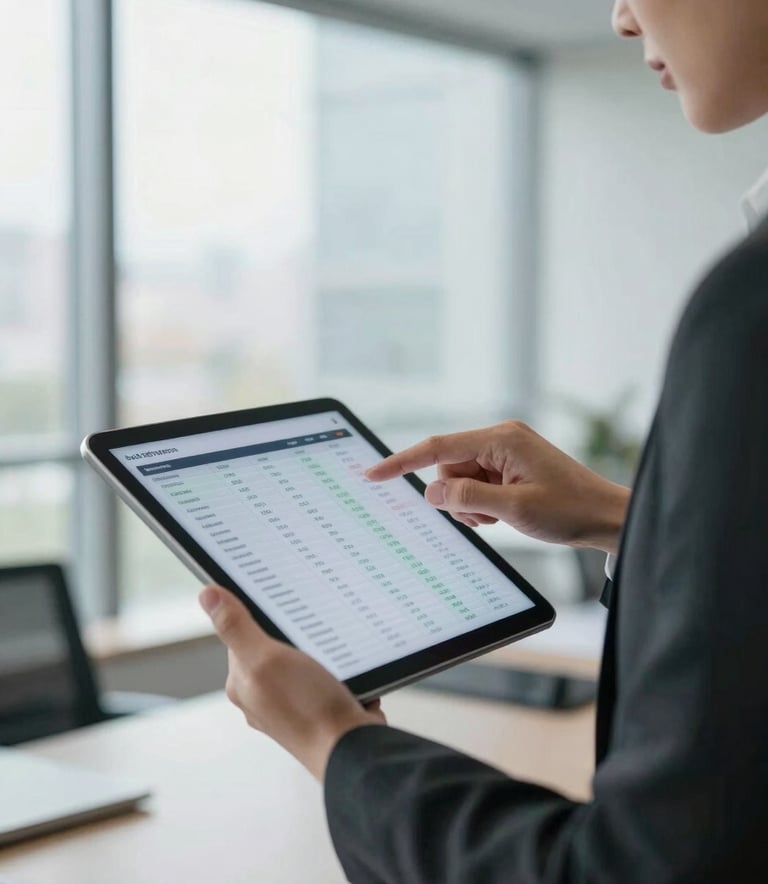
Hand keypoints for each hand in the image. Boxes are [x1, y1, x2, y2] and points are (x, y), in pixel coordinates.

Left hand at [199, 586, 385, 780]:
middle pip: (275, 645)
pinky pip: (328, 674)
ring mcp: (293, 702)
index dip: (259, 615)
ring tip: (331, 650)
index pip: (242, 633)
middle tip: (311, 627)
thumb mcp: (266, 659)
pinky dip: (338, 668)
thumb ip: (237, 627)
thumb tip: (207, 595)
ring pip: (304, 658)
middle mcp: (264, 695)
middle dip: (295, 632)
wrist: (351, 749)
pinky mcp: (320, 706)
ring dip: (320, 650)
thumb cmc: (308, 711)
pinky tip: (344, 669)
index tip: (276, 600)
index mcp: (243, 682)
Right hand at [366, 420, 629, 554]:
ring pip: (460, 481)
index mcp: (501, 439)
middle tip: (485, 518)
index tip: (372, 474)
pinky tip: (502, 514)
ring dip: (469, 504)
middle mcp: (500, 439)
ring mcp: (505, 454)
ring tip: (499, 517)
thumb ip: (467, 498)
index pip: (437, 448)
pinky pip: (475, 486)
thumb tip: (430, 493)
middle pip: (448, 468)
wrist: (605, 517)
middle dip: (457, 497)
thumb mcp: (513, 508)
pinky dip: (480, 504)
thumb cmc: (569, 509)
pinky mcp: (509, 468)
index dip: (401, 462)